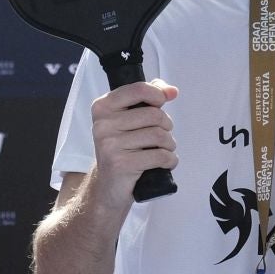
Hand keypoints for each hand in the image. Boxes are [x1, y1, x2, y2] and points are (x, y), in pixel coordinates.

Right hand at [89, 79, 177, 208]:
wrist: (109, 185)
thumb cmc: (124, 148)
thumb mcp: (129, 119)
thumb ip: (148, 98)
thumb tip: (171, 90)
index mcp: (103, 107)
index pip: (138, 89)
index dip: (157, 94)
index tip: (162, 102)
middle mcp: (103, 124)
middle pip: (154, 115)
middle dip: (166, 126)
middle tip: (161, 137)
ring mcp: (110, 144)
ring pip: (159, 136)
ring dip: (169, 145)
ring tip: (162, 150)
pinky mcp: (121, 164)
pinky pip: (160, 156)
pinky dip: (170, 160)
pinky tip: (164, 163)